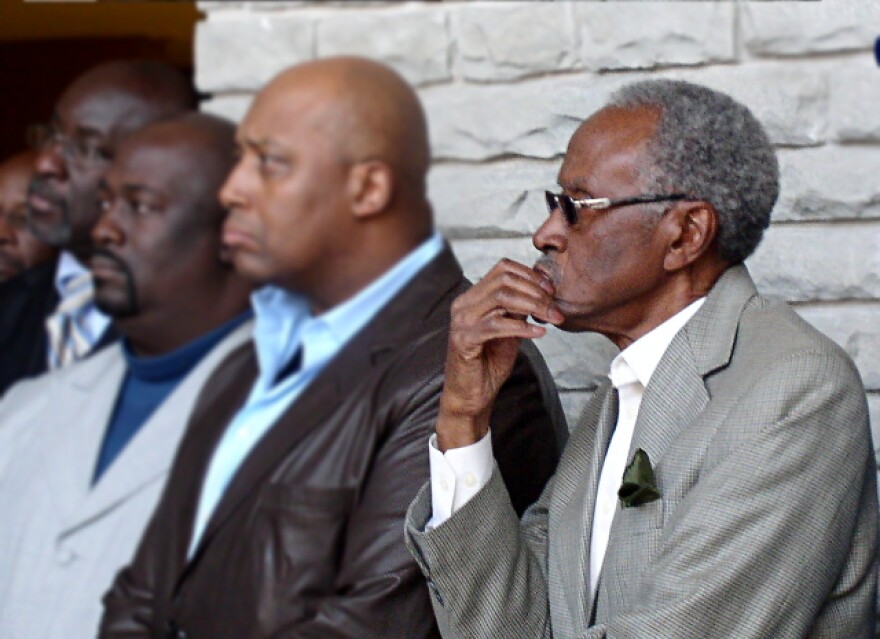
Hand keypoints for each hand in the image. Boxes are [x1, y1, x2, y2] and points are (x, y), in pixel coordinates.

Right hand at [437, 258, 563, 450]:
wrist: (472, 395)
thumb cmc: (489, 363)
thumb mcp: (509, 329)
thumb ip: (518, 309)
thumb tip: (542, 291)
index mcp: (472, 297)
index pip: (502, 268)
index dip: (530, 275)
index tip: (551, 290)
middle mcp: (463, 304)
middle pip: (504, 280)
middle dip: (536, 291)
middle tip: (555, 306)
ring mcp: (461, 321)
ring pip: (502, 298)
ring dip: (533, 306)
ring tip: (552, 318)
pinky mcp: (464, 340)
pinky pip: (497, 325)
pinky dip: (522, 327)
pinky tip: (539, 332)